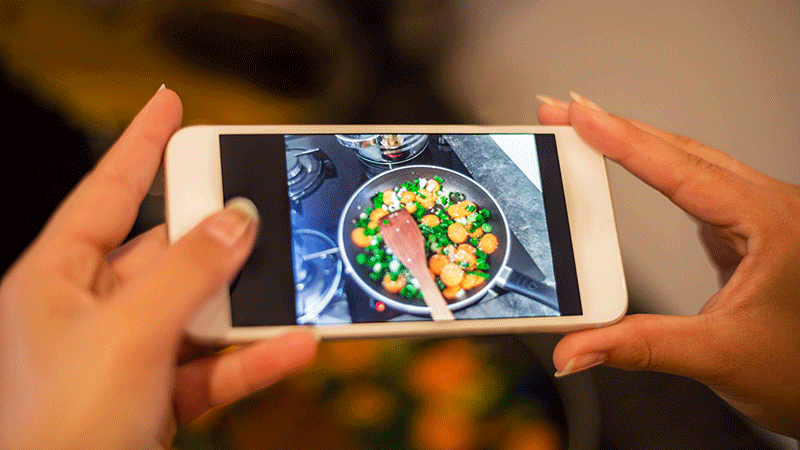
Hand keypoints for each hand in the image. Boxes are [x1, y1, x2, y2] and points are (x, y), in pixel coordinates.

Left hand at [0, 88, 317, 448]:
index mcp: (56, 278)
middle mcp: (90, 310)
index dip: (139, 144)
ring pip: (200, 313)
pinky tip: (294, 346)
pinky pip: (213, 367)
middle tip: (264, 209)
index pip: (107, 192)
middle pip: (167, 254)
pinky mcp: (157, 396)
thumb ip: (190, 273)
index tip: (170, 105)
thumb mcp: (130, 333)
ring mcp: (127, 355)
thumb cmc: (59, 428)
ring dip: (249, 308)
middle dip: (219, 240)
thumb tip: (238, 220)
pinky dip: (253, 360)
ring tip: (296, 285)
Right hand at [538, 93, 799, 437]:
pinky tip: (630, 158)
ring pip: (689, 161)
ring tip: (586, 127)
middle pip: (682, 152)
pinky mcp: (743, 227)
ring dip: (636, 142)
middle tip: (565, 112)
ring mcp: (756, 214)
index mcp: (772, 226)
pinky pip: (694, 182)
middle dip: (619, 128)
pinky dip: (654, 166)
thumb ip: (638, 348)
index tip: (582, 117)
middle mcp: (768, 208)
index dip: (626, 141)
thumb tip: (576, 349)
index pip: (685, 172)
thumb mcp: (716, 357)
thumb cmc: (797, 370)